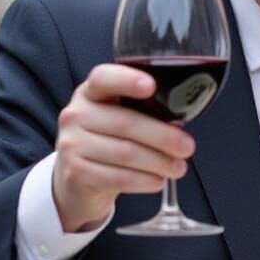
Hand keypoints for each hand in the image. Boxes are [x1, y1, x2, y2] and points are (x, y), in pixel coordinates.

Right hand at [52, 63, 195, 231]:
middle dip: (163, 136)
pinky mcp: (76, 174)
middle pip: (125, 122)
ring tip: (178, 168)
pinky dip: (144, 180)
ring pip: (125, 153)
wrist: (79, 180)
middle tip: (187, 147)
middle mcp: (76, 115)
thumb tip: (178, 122)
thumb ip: (145, 113)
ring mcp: (72, 144)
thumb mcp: (121, 119)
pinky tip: (158, 181)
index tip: (152, 86)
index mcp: (90, 93)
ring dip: (159, 162)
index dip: (127, 80)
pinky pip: (118, 177)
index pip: (103, 78)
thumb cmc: (109, 143)